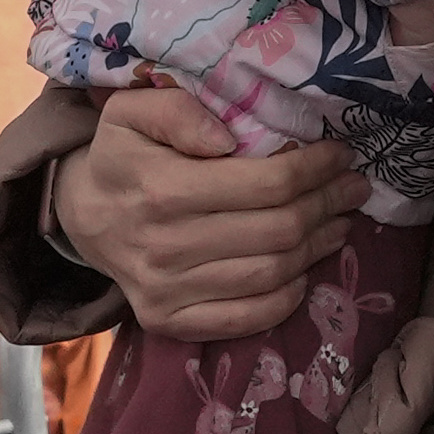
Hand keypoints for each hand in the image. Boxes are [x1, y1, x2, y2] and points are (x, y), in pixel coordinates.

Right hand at [54, 89, 357, 345]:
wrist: (80, 216)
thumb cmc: (121, 156)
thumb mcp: (132, 112)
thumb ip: (176, 111)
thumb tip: (226, 137)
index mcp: (161, 189)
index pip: (265, 185)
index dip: (315, 170)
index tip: (340, 155)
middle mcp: (165, 246)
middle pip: (277, 231)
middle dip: (327, 206)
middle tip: (353, 188)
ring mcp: (166, 292)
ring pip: (270, 275)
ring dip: (317, 248)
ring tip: (339, 223)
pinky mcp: (168, 323)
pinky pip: (246, 318)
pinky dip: (287, 297)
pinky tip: (304, 270)